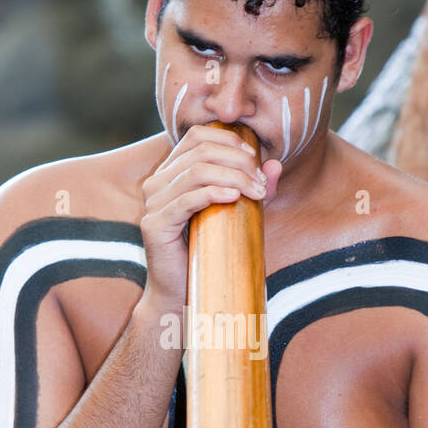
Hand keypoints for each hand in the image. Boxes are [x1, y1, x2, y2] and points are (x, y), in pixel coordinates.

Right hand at [140, 124, 280, 317]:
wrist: (181, 292)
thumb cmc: (207, 251)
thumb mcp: (235, 212)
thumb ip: (252, 187)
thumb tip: (275, 164)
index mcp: (170, 173)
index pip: (197, 136)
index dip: (229, 140)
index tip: (255, 160)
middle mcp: (156, 182)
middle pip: (200, 151)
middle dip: (238, 162)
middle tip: (262, 182)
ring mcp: (152, 203)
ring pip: (196, 171)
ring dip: (233, 177)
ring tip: (257, 193)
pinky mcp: (154, 224)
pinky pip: (186, 199)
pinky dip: (213, 193)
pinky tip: (234, 197)